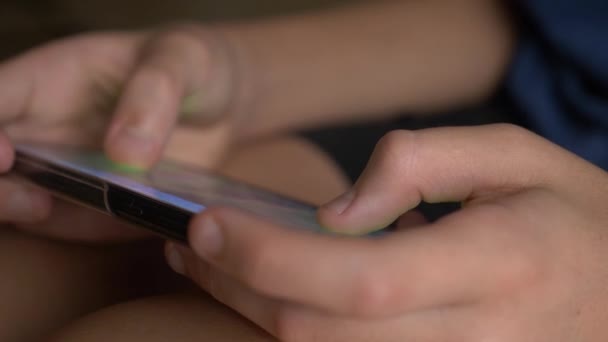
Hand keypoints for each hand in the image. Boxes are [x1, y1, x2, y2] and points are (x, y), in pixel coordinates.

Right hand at [0, 24, 243, 240]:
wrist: (219, 107)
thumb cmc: (193, 66)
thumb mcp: (182, 59)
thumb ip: (154, 92)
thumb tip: (124, 154)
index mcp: (47, 81)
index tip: (6, 154)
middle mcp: (43, 131)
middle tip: (33, 198)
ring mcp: (62, 174)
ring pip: (11, 199)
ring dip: (15, 212)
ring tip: (48, 208)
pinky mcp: (91, 208)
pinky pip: (63, 227)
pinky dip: (68, 234)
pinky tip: (103, 223)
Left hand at [166, 124, 607, 340]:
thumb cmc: (570, 215)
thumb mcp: (515, 155)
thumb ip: (422, 164)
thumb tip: (338, 210)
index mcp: (501, 265)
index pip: (362, 280)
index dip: (271, 257)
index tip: (208, 223)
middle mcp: (478, 336)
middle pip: (324, 333)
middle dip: (239, 286)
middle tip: (193, 242)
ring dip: (254, 315)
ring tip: (214, 267)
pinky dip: (296, 336)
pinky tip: (270, 299)